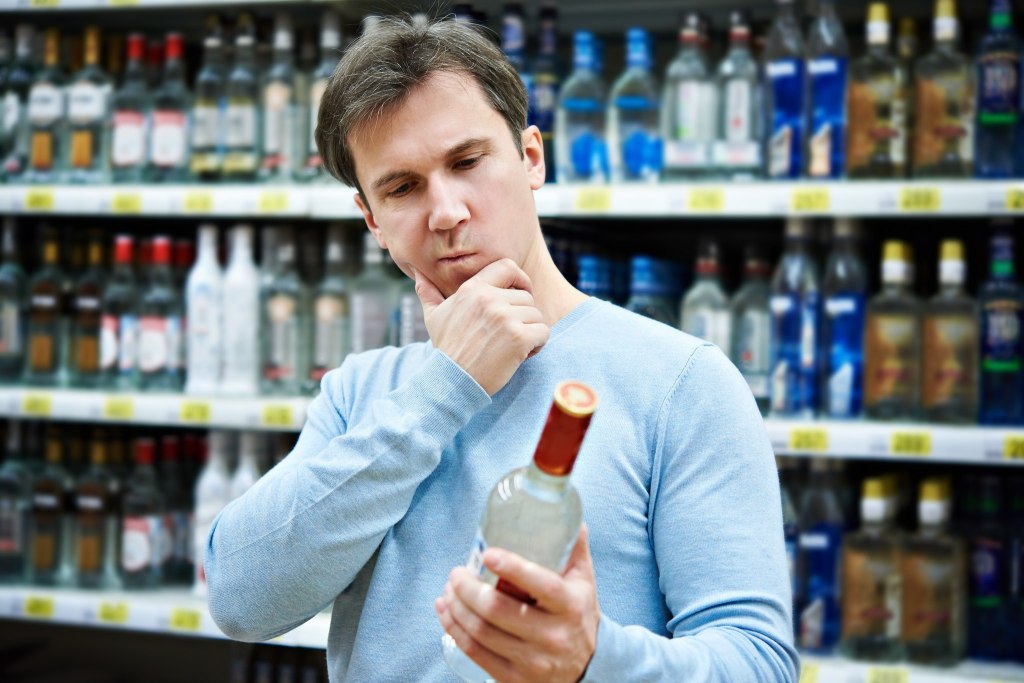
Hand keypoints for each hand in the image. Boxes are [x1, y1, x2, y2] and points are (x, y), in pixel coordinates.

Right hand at [413, 259, 548, 395]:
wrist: (452, 381)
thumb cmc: (446, 349)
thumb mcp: (433, 317)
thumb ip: (428, 293)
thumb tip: (417, 273)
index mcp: (473, 289)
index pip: (508, 267)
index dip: (521, 278)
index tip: (522, 292)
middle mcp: (489, 299)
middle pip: (526, 297)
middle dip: (524, 316)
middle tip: (509, 336)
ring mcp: (505, 317)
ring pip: (537, 315)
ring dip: (531, 332)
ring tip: (512, 347)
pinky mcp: (519, 337)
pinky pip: (543, 332)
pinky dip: (538, 345)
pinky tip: (521, 355)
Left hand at [436, 525, 599, 682]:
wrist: (588, 667)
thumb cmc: (578, 614)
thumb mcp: (584, 580)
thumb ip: (573, 546)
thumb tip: (564, 512)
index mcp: (570, 606)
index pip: (542, 584)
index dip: (513, 568)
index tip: (488, 553)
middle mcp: (553, 636)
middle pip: (498, 610)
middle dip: (467, 588)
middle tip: (456, 572)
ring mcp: (533, 661)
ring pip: (481, 632)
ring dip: (456, 607)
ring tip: (449, 589)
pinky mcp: (514, 679)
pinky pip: (475, 652)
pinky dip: (453, 629)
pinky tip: (445, 612)